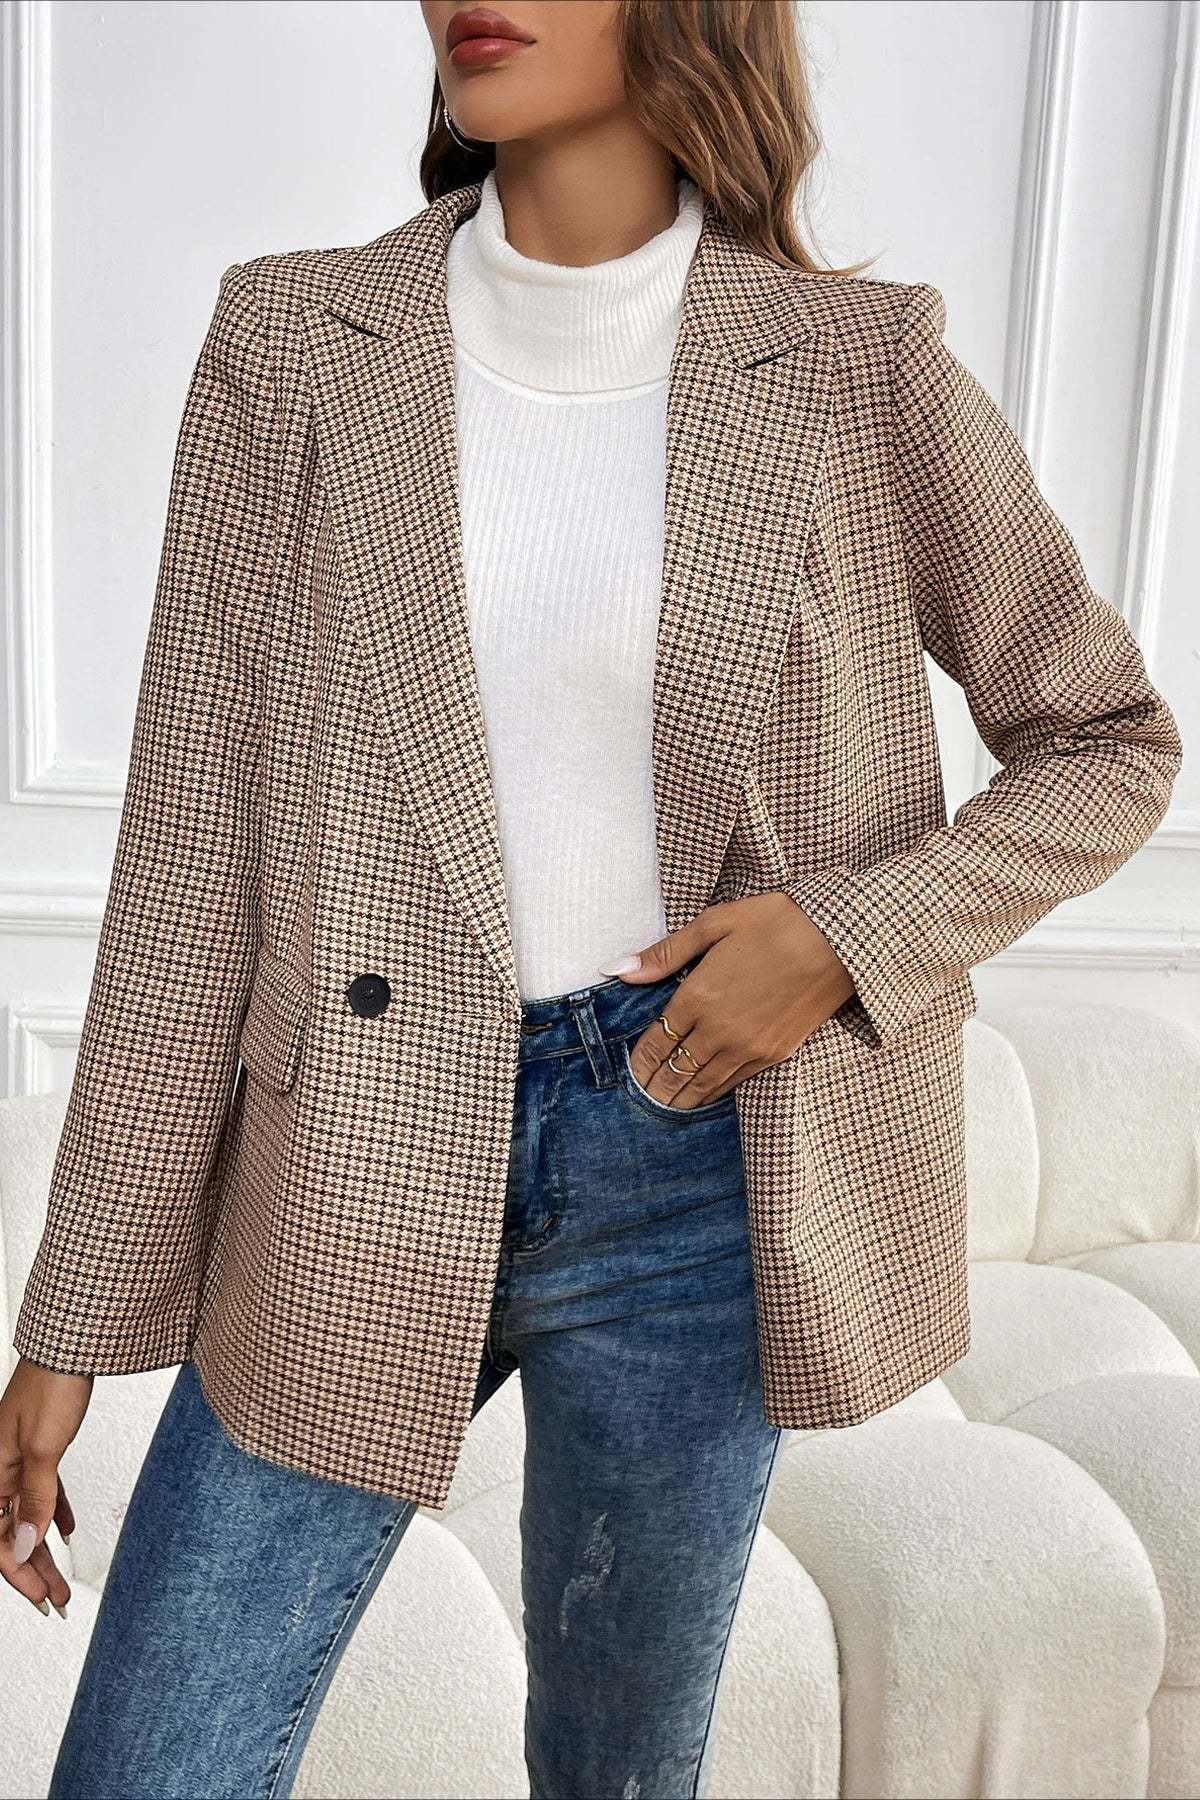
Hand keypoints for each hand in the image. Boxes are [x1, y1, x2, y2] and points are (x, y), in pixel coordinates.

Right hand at [0, 1358, 90, 1618]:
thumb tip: (23, 1544)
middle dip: (32, 1570)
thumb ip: (33, 1499)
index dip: (18, 1572)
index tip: (40, 1598)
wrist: (71, 1345)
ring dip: (43, 1548)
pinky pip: (41, 1490)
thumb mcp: (43, 1449)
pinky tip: (64, 1532)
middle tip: (54, 1600)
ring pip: (27, 1515)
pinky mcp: (38, 1445)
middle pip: (11, 1532)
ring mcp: (17, 1457)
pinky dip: (52, 1513)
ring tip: (61, 1579)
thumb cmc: (52, 1385)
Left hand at [600, 892, 855, 1109]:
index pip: (657, 1042)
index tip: (630, 1074)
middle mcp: (719, 1030)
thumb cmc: (776, 921)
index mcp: (698, 996)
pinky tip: (704, 1096)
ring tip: (665, 1109)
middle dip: (655, 1087)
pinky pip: (734, 1082)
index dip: (640, 1062)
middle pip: (676, 1071)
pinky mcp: (775, 1054)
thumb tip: (616, 969)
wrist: (840, 939)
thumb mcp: (715, 924)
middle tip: (641, 1100)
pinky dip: (714, 1093)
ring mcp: (749, 1047)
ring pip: (703, 1084)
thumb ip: (664, 953)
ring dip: (680, 1098)